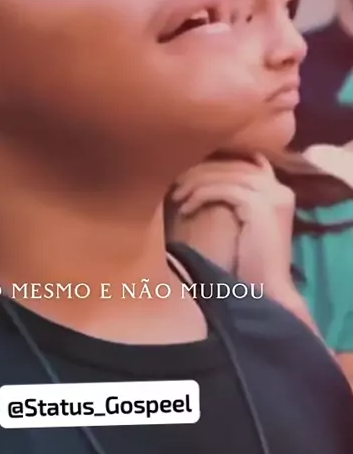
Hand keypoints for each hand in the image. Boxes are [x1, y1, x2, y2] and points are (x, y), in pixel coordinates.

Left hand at [170, 155, 295, 292]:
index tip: (186, 174)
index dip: (212, 164)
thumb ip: (232, 200)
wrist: (266, 292)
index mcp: (278, 190)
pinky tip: (185, 209)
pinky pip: (222, 190)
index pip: (243, 161)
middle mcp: (279, 187)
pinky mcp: (260, 206)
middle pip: (232, 164)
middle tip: (174, 184)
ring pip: (224, 175)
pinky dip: (200, 196)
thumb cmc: (248, 265)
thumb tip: (202, 180)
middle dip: (199, 171)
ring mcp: (272, 196)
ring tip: (175, 197)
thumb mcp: (241, 225)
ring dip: (195, 183)